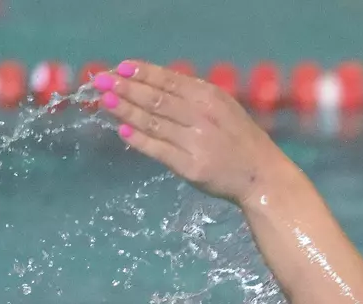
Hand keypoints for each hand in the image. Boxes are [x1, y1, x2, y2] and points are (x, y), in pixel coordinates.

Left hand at [95, 60, 290, 206]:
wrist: (262, 177)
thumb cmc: (240, 141)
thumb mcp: (223, 109)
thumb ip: (194, 98)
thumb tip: (155, 86)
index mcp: (210, 98)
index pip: (169, 81)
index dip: (142, 73)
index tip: (120, 67)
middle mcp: (202, 117)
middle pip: (157, 99)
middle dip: (126, 88)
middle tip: (101, 80)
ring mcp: (196, 142)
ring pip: (154, 123)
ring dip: (126, 110)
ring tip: (105, 101)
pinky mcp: (191, 167)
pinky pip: (160, 151)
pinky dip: (140, 140)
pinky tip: (124, 131)